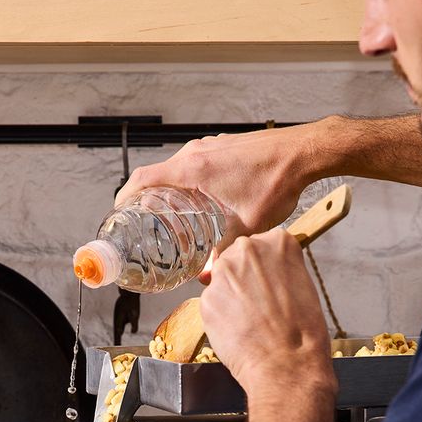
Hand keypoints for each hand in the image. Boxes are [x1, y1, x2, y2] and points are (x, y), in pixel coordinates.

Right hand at [114, 124, 330, 250]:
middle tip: (143, 220)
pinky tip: (203, 198)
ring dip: (170, 188)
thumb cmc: (276, 182)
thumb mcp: (247, 226)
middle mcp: (195, 152)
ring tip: (171, 212)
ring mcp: (210, 146)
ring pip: (178, 168)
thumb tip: (209, 275)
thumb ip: (224, 253)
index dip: (124, 196)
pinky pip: (197, 162)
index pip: (142, 179)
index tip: (118, 213)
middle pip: (157, 174)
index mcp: (190, 169)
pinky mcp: (224, 146)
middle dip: (146, 197)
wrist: (302, 153)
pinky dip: (190, 180)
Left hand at [200, 230, 335, 394]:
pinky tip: (238, 331)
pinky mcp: (207, 299)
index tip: (270, 284)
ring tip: (250, 321)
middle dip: (243, 279)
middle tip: (259, 305)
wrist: (287, 364)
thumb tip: (264, 273)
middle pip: (236, 258)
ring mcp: (224, 273)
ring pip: (222, 282)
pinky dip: (221, 317)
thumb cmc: (303, 332)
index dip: (264, 269)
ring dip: (231, 298)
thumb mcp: (302, 285)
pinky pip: (212, 304)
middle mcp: (247, 249)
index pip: (261, 245)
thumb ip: (279, 269)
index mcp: (278, 241)